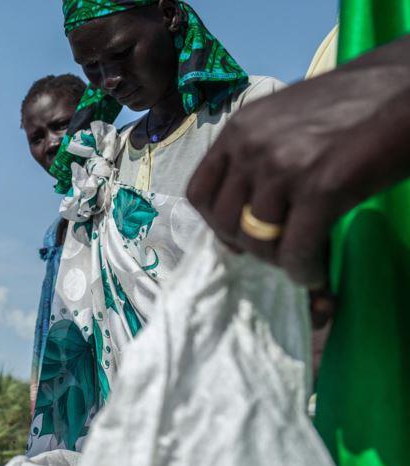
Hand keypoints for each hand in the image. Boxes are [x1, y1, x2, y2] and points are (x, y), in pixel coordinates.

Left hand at [186, 39, 409, 287]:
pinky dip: (304, 271)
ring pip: (257, 241)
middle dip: (248, 245)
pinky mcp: (321, 189)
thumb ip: (259, 155)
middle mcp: (251, 147)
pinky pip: (296, 250)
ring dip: (279, 260)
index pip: (198, 192)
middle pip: (224, 222)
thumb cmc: (355, 103)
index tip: (237, 234)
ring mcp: (282, 168)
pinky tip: (316, 273)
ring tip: (301, 260)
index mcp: (239, 129)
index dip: (215, 222)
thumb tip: (246, 208)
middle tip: (278, 249)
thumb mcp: (287, 120)